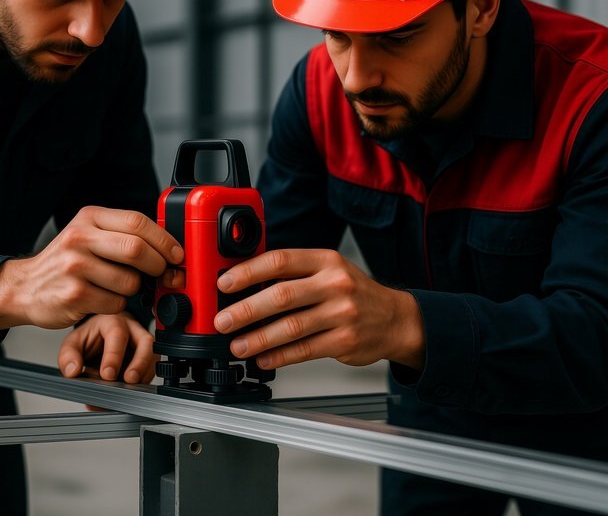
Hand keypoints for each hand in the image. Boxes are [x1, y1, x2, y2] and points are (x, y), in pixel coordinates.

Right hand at [0, 206, 182, 330]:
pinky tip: (104, 298)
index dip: (164, 239)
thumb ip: (124, 235)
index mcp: (90, 218)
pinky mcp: (74, 294)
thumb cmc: (66, 262)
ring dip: (135, 289)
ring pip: (130, 281)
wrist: (25, 287)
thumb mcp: (90, 235)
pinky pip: (116, 302)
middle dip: (158, 265)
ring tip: (120, 286)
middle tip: (162, 273)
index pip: (137, 221)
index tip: (176, 253)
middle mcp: (80, 238)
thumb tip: (169, 248)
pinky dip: (118, 304)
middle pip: (137, 249)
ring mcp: (75, 267)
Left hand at [58, 313, 156, 383]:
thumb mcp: (73, 343)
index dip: (114, 355)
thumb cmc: (90, 337)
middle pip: (145, 341)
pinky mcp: (147, 356)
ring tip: (132, 390)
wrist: (100, 337)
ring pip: (153, 355)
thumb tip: (73, 371)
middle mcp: (131, 328)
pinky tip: (131, 391)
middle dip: (140, 363)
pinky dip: (144, 380)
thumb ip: (68, 356)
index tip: (107, 374)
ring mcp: (142, 341)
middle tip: (129, 381)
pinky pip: (152, 367)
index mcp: (111, 321)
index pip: (118, 334)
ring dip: (145, 373)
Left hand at [213, 249, 424, 371]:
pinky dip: (279, 356)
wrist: (396, 319)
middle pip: (282, 295)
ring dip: (258, 338)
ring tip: (237, 345)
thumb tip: (247, 284)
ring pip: (291, 327)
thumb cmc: (353, 292)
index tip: (225, 283)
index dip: (248, 271)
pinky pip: (304, 350)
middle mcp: (334, 284)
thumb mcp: (328, 270)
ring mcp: (342, 313)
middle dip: (246, 310)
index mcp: (325, 260)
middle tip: (222, 321)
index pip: (280, 261)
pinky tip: (263, 359)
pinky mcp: (345, 341)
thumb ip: (294, 273)